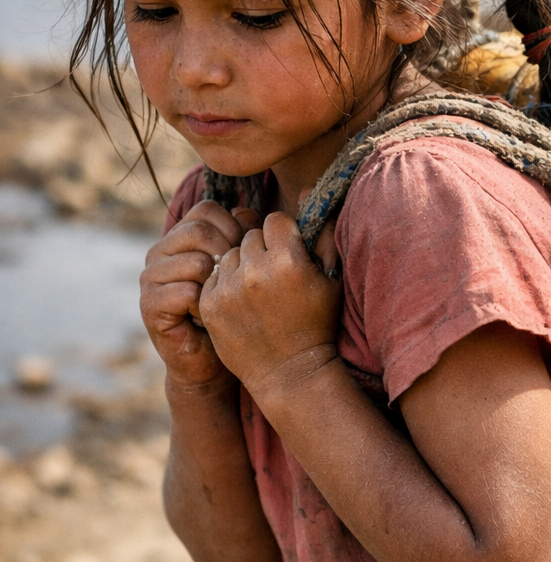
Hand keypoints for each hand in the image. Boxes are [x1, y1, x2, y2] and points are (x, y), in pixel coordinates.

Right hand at [141, 201, 261, 388]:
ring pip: (196, 262)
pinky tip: (207, 319)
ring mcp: (150, 278)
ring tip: (220, 303)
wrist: (211, 359)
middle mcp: (159, 252)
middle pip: (199, 231)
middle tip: (236, 282)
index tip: (247, 253)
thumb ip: (243, 236)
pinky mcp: (149, 304)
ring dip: (217, 286)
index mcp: (180, 236)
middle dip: (227, 255)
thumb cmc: (231, 310)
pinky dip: (205, 308)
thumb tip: (248, 213)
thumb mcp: (240, 268)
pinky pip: (187, 292)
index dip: (234, 227)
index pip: (206, 210)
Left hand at [198, 212, 340, 404]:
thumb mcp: (329, 279)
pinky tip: (242, 303)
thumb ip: (321, 233)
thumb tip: (309, 189)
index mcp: (288, 260)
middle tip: (272, 277)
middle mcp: (255, 271)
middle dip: (261, 250)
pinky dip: (224, 284)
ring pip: (229, 254)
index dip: (284, 236)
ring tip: (257, 291)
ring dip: (241, 266)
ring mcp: (228, 288)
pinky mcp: (210, 304)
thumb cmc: (316, 323)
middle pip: (250, 236)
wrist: (289, 372)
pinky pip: (213, 276)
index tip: (289, 255)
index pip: (275, 221)